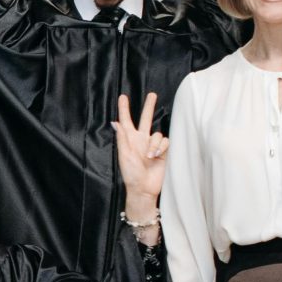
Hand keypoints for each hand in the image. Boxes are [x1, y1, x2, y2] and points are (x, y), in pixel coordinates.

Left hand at [113, 92, 166, 211]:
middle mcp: (142, 140)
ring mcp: (153, 145)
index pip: (126, 121)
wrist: (144, 187)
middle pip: (146, 119)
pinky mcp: (164, 151)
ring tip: (149, 157)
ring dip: (154, 144)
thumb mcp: (124, 155)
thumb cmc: (131, 174)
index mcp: (129, 140)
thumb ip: (122, 138)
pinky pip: (165, 141)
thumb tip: (115, 122)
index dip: (124, 109)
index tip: (122, 96)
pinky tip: (157, 156)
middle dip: (149, 106)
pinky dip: (161, 147)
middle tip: (152, 94)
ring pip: (157, 134)